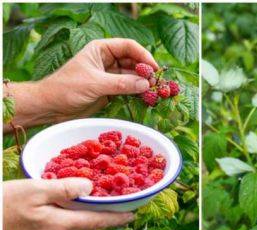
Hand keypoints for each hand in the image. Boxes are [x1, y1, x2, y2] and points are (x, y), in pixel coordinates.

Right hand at [3, 178, 133, 229]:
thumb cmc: (3, 205)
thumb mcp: (34, 190)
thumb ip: (65, 189)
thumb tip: (90, 187)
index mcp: (61, 224)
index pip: (98, 222)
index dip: (117, 218)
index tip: (133, 215)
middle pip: (85, 225)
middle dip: (100, 215)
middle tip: (112, 203)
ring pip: (70, 228)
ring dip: (79, 217)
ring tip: (84, 203)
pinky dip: (62, 221)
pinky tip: (57, 211)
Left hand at [4, 38, 157, 130]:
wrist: (50, 107)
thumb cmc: (66, 88)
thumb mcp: (95, 84)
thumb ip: (121, 83)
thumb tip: (146, 84)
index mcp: (101, 49)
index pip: (128, 47)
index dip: (143, 55)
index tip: (154, 68)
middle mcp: (107, 60)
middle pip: (134, 61)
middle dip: (145, 71)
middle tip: (156, 83)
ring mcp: (110, 76)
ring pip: (133, 76)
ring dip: (143, 83)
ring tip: (154, 92)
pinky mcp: (110, 91)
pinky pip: (128, 89)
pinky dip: (137, 93)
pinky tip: (146, 98)